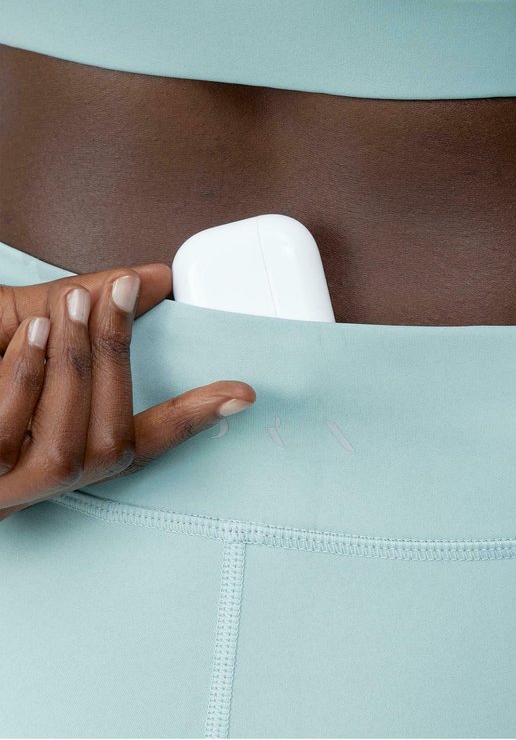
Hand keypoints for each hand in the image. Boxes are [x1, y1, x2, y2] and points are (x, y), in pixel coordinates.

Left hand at [0, 263, 255, 518]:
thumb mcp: (20, 323)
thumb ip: (83, 304)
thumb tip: (153, 277)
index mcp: (64, 444)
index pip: (143, 441)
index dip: (194, 418)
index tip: (243, 393)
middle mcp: (43, 479)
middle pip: (108, 442)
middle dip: (116, 357)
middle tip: (118, 292)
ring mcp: (9, 488)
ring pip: (66, 444)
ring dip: (76, 362)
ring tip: (69, 304)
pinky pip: (13, 434)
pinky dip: (30, 374)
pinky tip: (32, 331)